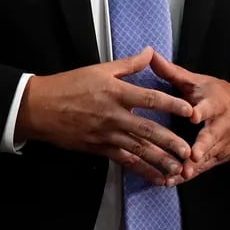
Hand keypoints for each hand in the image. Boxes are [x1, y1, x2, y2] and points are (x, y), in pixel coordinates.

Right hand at [16, 46, 194, 185]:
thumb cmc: (69, 85)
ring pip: (139, 150)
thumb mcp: (99, 69)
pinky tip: (157, 177)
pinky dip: (142, 170)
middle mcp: (114, 116)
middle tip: (189, 150)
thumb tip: (150, 52)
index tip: (190, 110)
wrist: (40, 107)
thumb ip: (128, 64)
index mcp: (116, 92)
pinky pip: (125, 161)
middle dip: (170, 141)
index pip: (150, 99)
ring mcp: (107, 135)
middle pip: (148, 130)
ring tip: (180, 169)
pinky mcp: (100, 149)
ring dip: (160, 161)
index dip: (171, 105)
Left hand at [150, 51, 229, 182]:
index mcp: (216, 102)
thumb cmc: (218, 94)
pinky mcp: (219, 157)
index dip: (203, 111)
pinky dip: (189, 175)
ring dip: (193, 166)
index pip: (210, 106)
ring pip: (207, 157)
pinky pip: (203, 168)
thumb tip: (150, 55)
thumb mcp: (199, 81)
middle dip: (202, 147)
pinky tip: (173, 181)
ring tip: (177, 175)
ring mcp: (222, 144)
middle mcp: (221, 125)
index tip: (194, 115)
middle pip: (212, 137)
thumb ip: (173, 72)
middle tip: (191, 156)